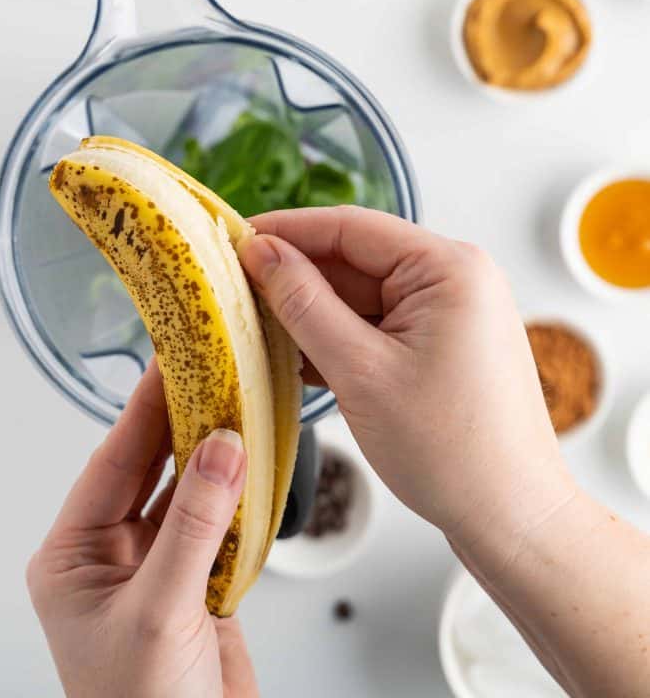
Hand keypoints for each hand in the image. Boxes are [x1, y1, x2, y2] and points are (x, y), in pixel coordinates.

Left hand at [27, 361, 258, 697]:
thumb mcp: (160, 612)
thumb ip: (193, 525)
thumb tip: (220, 449)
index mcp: (75, 557)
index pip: (111, 462)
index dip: (144, 409)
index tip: (173, 361)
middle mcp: (111, 555)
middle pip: (147, 467)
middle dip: (180, 420)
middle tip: (211, 369)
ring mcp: (155, 565)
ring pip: (183, 489)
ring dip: (212, 452)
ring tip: (236, 403)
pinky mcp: (197, 579)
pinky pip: (216, 519)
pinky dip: (238, 492)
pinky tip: (252, 461)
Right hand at [241, 207, 573, 552]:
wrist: (512, 517)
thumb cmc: (452, 451)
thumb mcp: (361, 371)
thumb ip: (304, 304)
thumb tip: (261, 252)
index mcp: (449, 267)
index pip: (351, 227)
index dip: (287, 231)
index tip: (234, 239)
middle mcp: (456, 278)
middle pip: (356, 260)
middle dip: (296, 277)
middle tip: (233, 292)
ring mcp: (452, 312)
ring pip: (362, 295)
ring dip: (313, 312)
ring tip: (256, 329)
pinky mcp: (443, 343)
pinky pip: (379, 324)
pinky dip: (338, 338)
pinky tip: (296, 356)